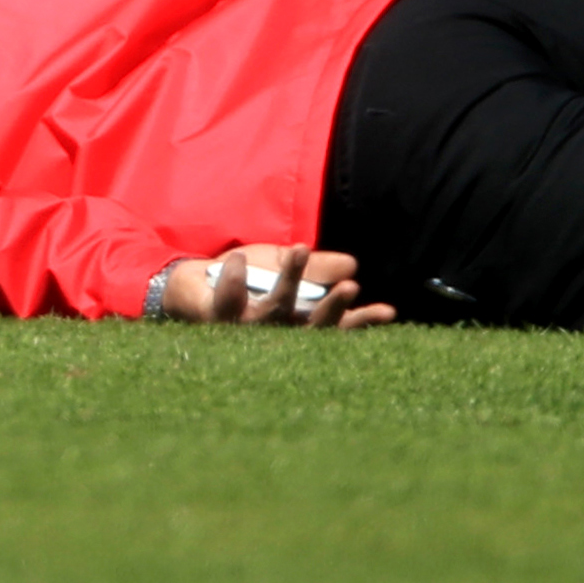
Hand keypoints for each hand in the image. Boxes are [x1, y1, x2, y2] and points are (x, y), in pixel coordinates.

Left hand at [162, 245, 391, 329]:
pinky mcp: (218, 319)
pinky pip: (229, 301)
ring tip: (300, 249)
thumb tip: (352, 265)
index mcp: (299, 323)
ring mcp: (248, 329)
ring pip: (274, 310)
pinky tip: (238, 259)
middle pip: (311, 327)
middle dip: (331, 308)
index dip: (363, 321)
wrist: (194, 282)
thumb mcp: (287, 265)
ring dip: (289, 281)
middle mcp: (278, 333)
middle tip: (351, 287)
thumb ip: (318, 267)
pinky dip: (234, 279)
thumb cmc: (248, 279)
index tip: (388, 311)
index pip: (337, 327)